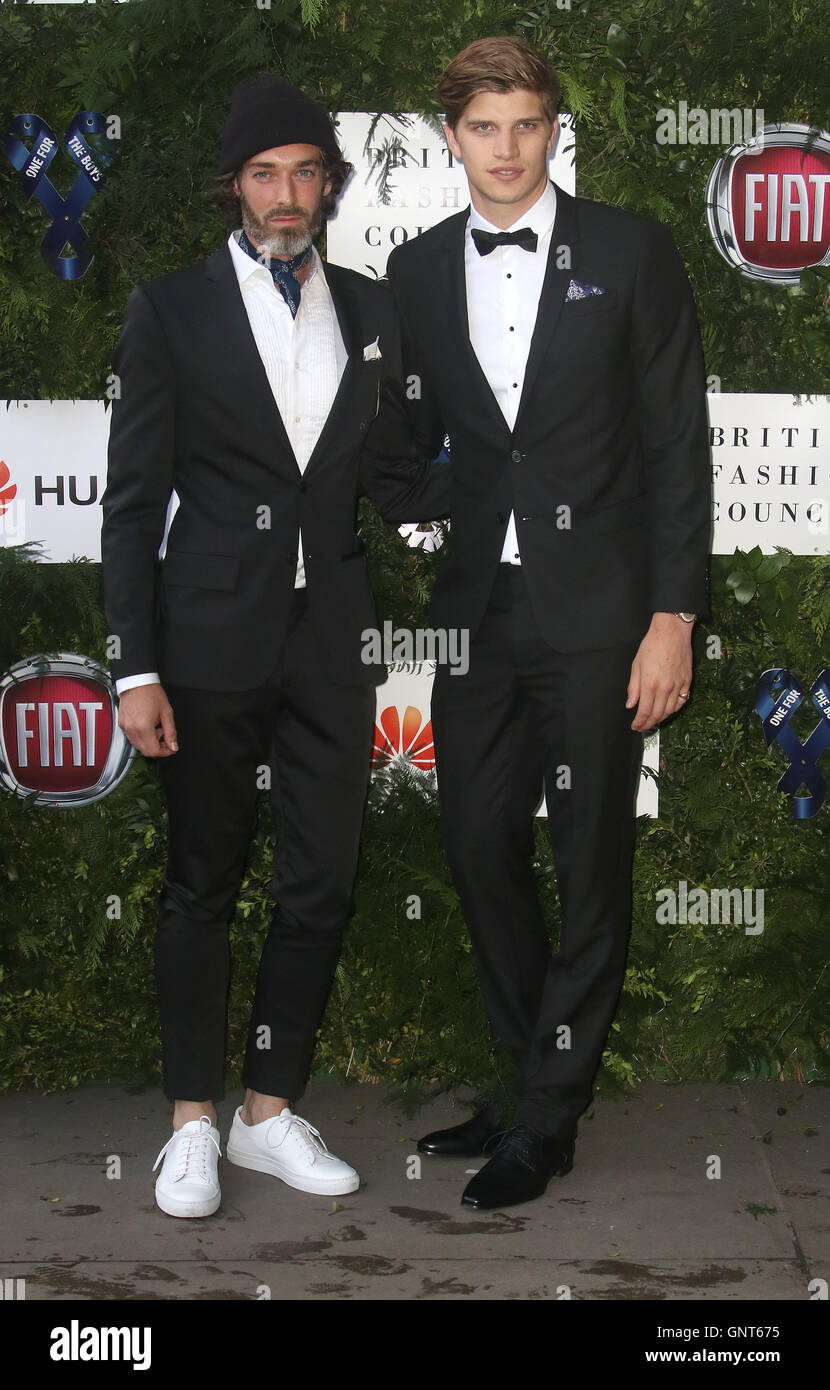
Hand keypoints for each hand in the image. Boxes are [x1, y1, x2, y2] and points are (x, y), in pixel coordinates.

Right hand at [117, 683, 177, 756]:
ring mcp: (125, 728)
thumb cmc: (151, 693)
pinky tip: (147, 726)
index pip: (154, 751)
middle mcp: (132, 730)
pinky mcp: (122, 725)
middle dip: (157, 748)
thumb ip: (171, 732)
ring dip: (149, 742)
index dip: (165, 752)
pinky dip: (141, 737)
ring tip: (156, 728)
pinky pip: (132, 738)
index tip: (171, 748)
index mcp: (143, 727)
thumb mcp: (167, 713)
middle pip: (145, 751)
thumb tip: (173, 746)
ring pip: (138, 746)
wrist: (137, 682)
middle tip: (165, 738)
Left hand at [626, 613, 692, 731]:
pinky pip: (681, 701)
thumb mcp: (636, 665)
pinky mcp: (687, 681)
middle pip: (657, 714)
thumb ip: (633, 687)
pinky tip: (667, 710)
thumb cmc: (652, 645)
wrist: (672, 632)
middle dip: (648, 724)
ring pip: (670, 711)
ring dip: (660, 718)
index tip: (635, 726)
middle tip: (642, 727)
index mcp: (650, 684)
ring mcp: (678, 685)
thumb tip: (631, 704)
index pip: (644, 712)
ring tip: (653, 720)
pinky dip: (674, 709)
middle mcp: (665, 688)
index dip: (639, 722)